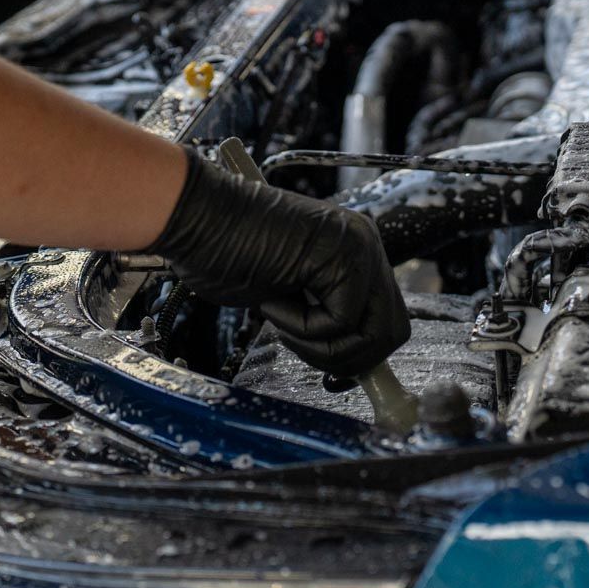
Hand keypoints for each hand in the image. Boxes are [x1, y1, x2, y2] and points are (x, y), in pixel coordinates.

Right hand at [151, 153, 410, 376]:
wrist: (195, 216)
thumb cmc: (224, 251)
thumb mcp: (286, 291)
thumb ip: (323, 313)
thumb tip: (346, 361)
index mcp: (355, 250)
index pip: (386, 317)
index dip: (361, 354)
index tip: (331, 371)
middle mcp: (365, 245)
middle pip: (392, 331)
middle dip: (350, 360)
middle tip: (307, 355)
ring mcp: (358, 249)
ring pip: (371, 334)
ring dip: (321, 346)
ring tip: (281, 321)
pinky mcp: (341, 258)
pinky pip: (338, 322)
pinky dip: (300, 326)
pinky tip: (272, 298)